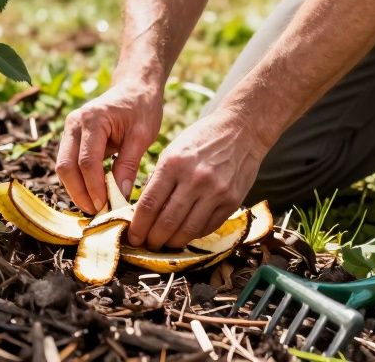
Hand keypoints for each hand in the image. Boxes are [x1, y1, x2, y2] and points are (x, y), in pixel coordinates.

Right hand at [56, 82, 162, 214]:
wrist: (135, 87)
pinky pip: (69, 164)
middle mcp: (74, 123)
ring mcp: (69, 130)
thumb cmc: (142, 107)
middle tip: (97, 212)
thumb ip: (129, 164)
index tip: (106, 207)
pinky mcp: (71, 138)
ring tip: (96, 207)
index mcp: (93, 119)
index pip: (87, 162)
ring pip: (63, 167)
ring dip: (76, 189)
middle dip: (79, 193)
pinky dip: (78, 181)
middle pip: (66, 166)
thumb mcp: (142, 135)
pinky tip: (93, 195)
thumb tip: (120, 195)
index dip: (94, 188)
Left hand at [127, 109, 266, 249]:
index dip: (138, 227)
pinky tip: (185, 234)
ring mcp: (216, 192)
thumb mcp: (173, 151)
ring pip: (188, 230)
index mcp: (174, 164)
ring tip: (164, 244)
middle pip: (167, 222)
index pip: (149, 204)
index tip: (133, 236)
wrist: (240, 130)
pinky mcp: (232, 201)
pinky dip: (193, 234)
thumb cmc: (201, 139)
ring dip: (172, 242)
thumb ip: (158, 179)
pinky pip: (208, 227)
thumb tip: (142, 211)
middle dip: (153, 239)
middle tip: (147, 245)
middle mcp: (195, 179)